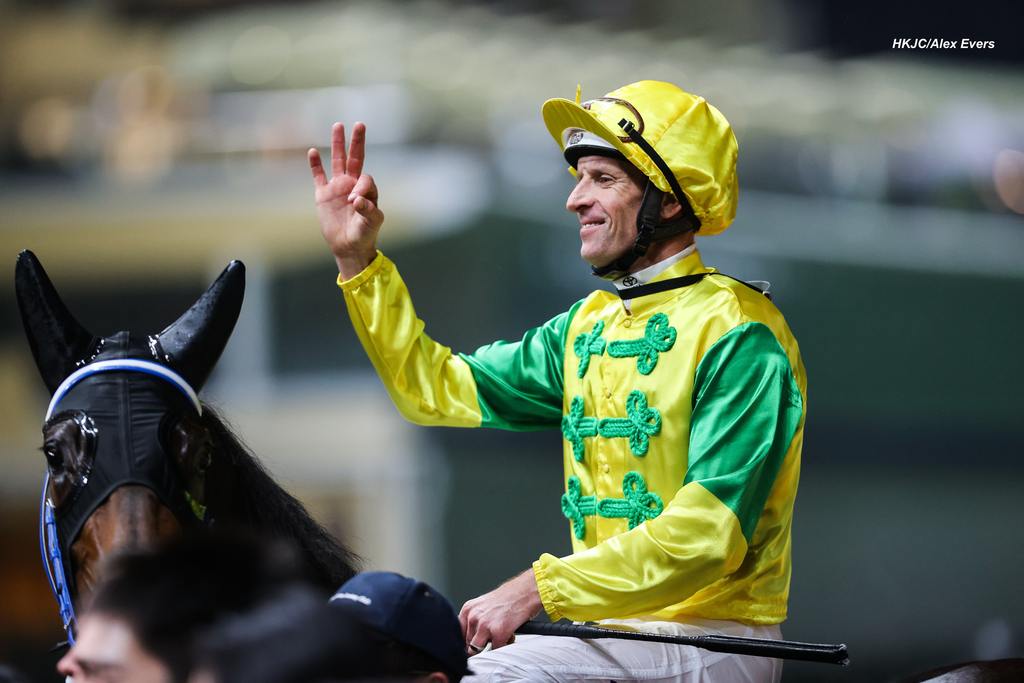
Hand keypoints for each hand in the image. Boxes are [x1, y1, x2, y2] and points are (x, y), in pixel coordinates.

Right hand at [308, 122, 382, 278]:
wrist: (349, 246)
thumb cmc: (364, 234)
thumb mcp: (371, 223)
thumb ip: (367, 210)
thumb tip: (356, 199)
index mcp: (367, 190)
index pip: (365, 178)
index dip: (361, 187)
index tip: (355, 203)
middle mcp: (353, 184)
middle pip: (355, 158)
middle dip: (357, 142)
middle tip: (360, 124)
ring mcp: (337, 187)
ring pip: (337, 161)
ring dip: (338, 144)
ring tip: (338, 125)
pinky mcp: (323, 195)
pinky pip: (318, 176)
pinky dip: (315, 165)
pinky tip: (313, 151)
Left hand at [459, 569, 541, 653]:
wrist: (525, 591)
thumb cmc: (508, 598)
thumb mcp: (483, 605)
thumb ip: (473, 620)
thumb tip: (467, 639)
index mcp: (468, 609)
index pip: (458, 633)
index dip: (466, 640)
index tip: (471, 644)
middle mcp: (473, 617)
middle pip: (468, 643)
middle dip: (480, 644)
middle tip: (492, 636)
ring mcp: (485, 626)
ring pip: (478, 649)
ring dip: (489, 646)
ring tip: (499, 635)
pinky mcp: (498, 633)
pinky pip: (496, 649)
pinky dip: (504, 645)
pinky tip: (509, 634)